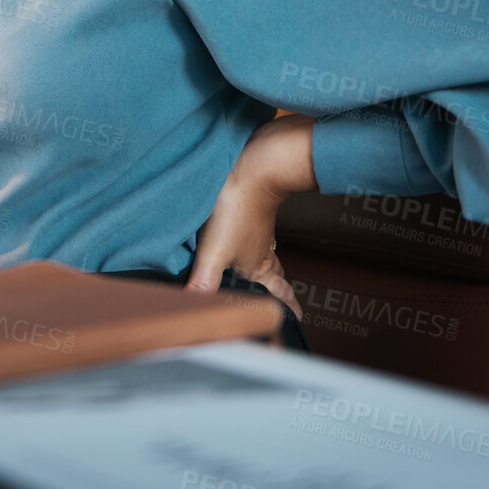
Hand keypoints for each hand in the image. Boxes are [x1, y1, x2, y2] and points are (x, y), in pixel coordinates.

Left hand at [187, 114, 317, 317]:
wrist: (252, 167)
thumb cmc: (237, 209)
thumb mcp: (214, 251)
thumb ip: (203, 282)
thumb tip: (192, 310)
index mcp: (257, 268)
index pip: (279, 294)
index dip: (288, 308)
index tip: (296, 321)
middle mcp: (262, 252)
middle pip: (276, 277)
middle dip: (280, 292)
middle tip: (287, 303)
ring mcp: (258, 232)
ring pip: (268, 257)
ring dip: (268, 270)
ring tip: (265, 278)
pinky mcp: (251, 213)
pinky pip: (256, 237)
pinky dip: (253, 246)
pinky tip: (242, 240)